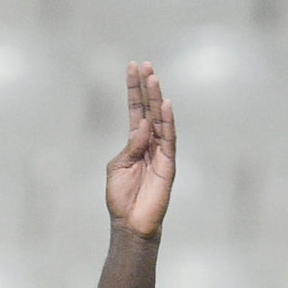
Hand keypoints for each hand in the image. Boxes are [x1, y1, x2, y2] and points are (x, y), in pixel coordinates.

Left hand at [106, 61, 176, 238]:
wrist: (131, 223)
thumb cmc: (121, 198)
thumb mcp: (118, 167)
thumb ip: (129, 145)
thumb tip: (142, 125)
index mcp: (134, 142)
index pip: (135, 110)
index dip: (134, 89)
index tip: (132, 66)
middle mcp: (148, 142)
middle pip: (149, 109)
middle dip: (146, 87)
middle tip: (145, 64)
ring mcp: (160, 151)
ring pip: (160, 119)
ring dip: (157, 98)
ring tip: (153, 77)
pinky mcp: (168, 163)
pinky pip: (169, 138)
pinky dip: (167, 121)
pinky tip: (165, 105)